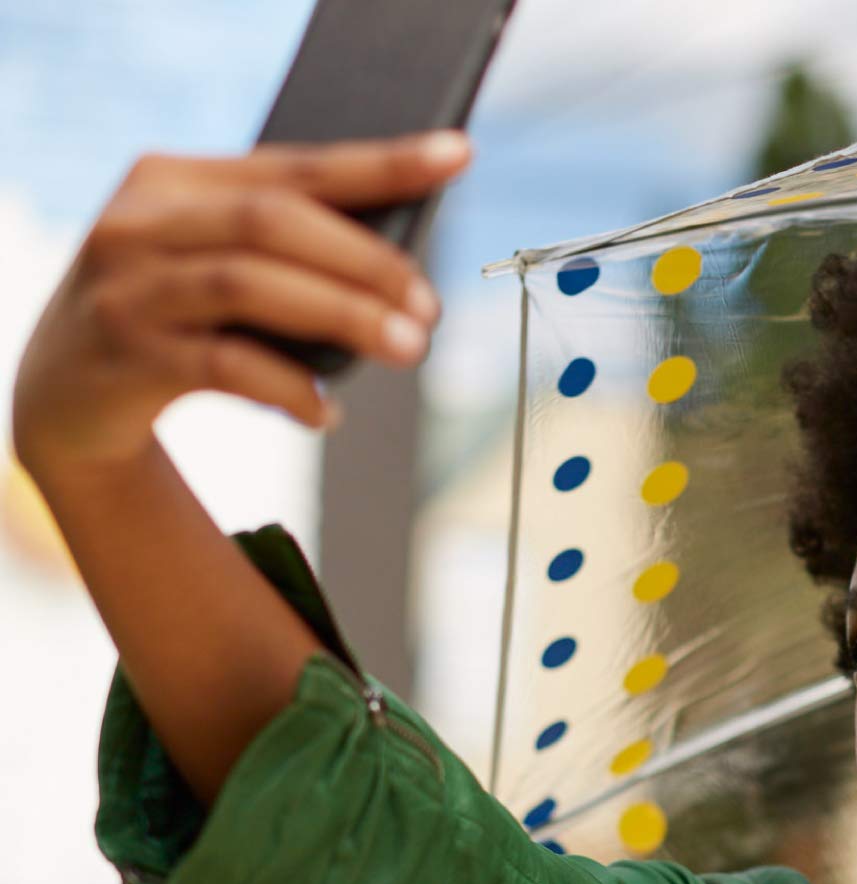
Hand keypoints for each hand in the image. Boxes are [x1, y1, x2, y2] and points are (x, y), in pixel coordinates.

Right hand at [11, 129, 471, 474]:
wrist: (64, 394)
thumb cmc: (173, 322)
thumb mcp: (213, 267)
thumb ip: (284, 255)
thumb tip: (403, 272)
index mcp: (174, 179)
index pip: (293, 166)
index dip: (379, 163)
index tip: (454, 156)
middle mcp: (143, 220)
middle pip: (272, 221)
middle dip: (364, 261)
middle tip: (429, 307)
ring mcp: (130, 285)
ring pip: (248, 286)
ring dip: (341, 315)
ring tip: (407, 347)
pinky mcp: (128, 355)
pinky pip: (223, 367)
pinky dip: (287, 390)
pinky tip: (327, 415)